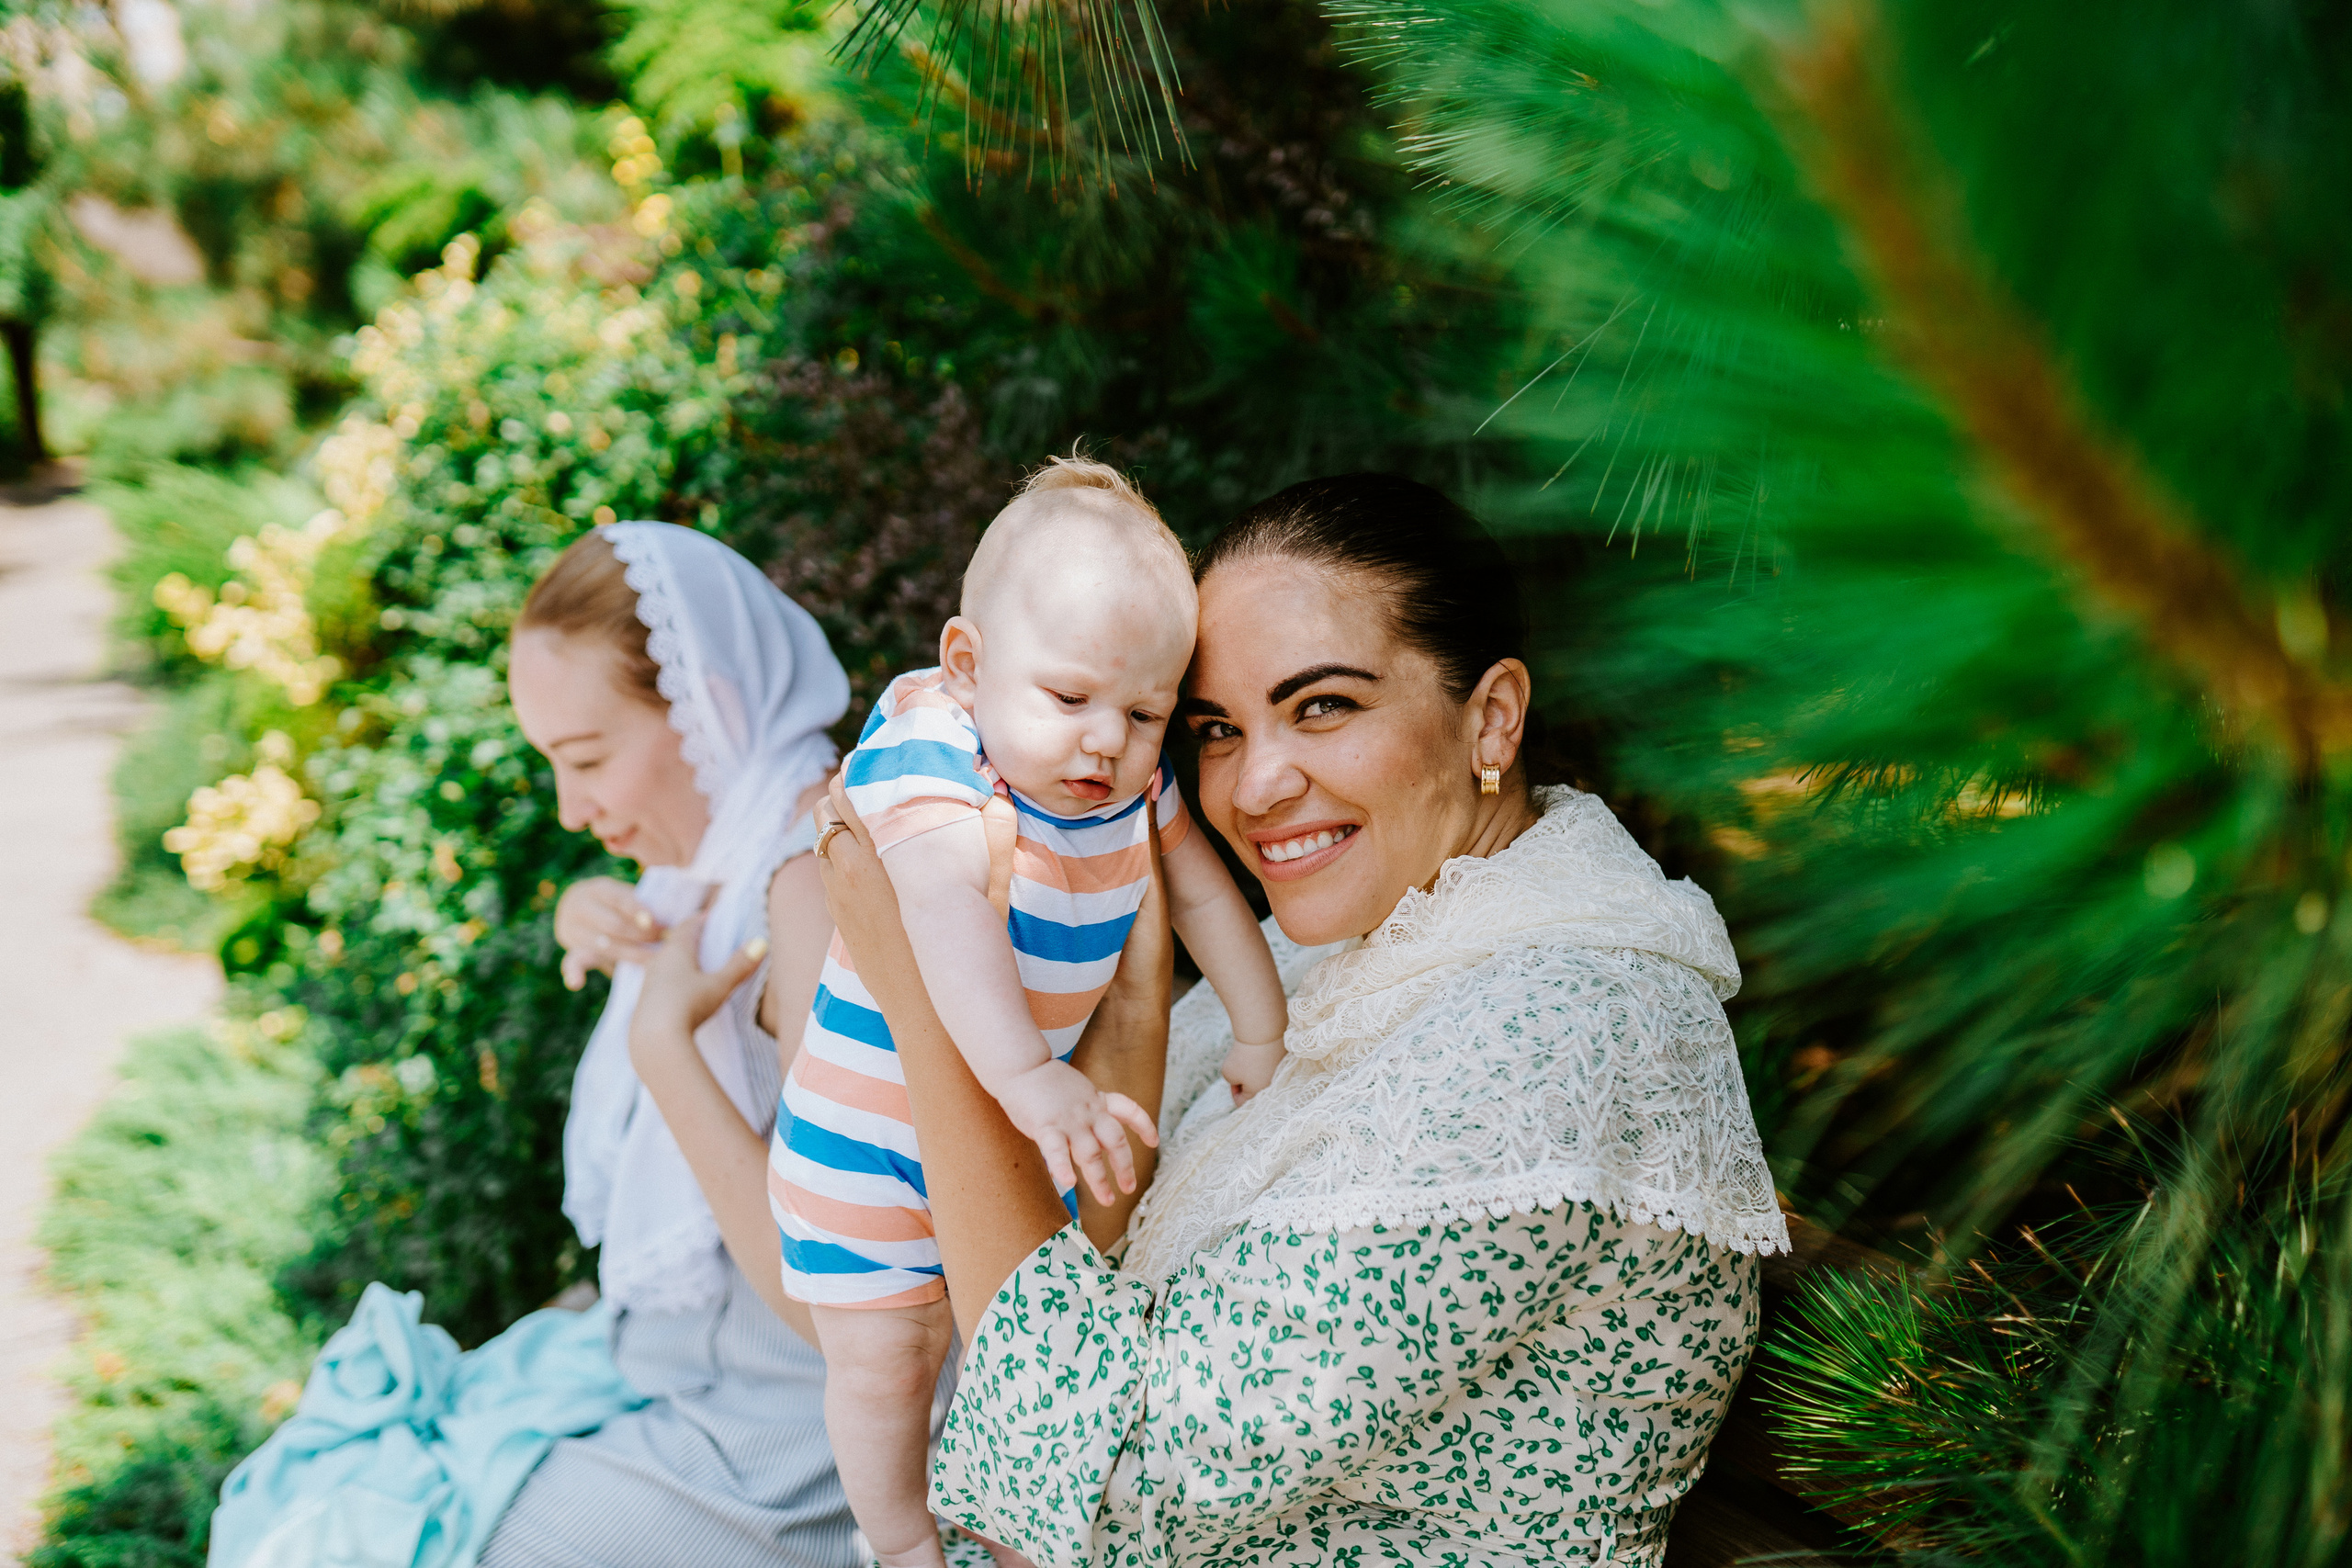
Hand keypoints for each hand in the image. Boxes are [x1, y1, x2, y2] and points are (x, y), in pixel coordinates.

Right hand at [554, 876, 661, 990]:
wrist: (583, 910)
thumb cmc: (619, 905)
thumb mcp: (628, 895)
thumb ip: (646, 903)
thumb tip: (677, 918)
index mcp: (599, 889)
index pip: (620, 899)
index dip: (641, 912)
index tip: (662, 924)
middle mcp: (580, 905)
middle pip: (613, 925)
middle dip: (641, 935)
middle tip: (665, 942)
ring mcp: (572, 928)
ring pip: (603, 945)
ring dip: (630, 954)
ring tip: (655, 961)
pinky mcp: (572, 949)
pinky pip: (571, 961)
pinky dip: (574, 972)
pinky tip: (577, 983)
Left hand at [627, 909, 766, 1075]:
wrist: (655, 1039)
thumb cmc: (689, 1005)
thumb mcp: (720, 985)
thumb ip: (739, 965)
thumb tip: (760, 942)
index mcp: (676, 950)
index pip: (687, 927)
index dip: (699, 920)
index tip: (708, 916)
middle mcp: (658, 962)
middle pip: (672, 944)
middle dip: (687, 940)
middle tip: (701, 939)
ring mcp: (648, 983)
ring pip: (663, 964)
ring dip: (676, 963)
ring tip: (691, 967)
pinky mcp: (644, 1003)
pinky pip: (658, 984)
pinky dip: (670, 982)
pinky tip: (678, 994)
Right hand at [994, 1059, 1159, 1208]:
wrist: (1021, 1065)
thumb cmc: (1044, 1081)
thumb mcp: (1076, 1091)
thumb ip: (1087, 1113)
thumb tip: (1094, 1140)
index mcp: (1096, 1100)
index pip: (1129, 1110)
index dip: (1144, 1126)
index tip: (1154, 1142)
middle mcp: (1089, 1112)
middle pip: (1116, 1140)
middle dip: (1125, 1166)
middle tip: (1129, 1188)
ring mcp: (1069, 1120)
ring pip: (1091, 1153)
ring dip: (1100, 1180)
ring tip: (1108, 1201)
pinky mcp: (1046, 1126)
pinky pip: (1057, 1151)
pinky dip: (1063, 1167)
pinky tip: (1068, 1184)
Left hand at [1221, 1039, 1285, 1103]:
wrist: (1264, 1033)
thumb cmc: (1243, 1055)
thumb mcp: (1228, 1072)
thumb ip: (1232, 1081)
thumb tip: (1242, 1079)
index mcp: (1259, 1095)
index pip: (1242, 1102)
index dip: (1234, 1090)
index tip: (1232, 1077)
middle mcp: (1273, 1089)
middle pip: (1255, 1092)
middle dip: (1246, 1082)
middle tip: (1241, 1068)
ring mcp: (1281, 1075)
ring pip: (1264, 1079)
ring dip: (1256, 1072)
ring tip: (1252, 1059)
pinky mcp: (1286, 1063)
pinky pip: (1272, 1068)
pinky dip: (1265, 1062)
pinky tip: (1261, 1053)